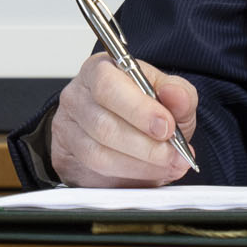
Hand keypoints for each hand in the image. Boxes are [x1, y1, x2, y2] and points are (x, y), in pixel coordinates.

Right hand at [45, 53, 200, 187]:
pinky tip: (150, 172)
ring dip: (140, 165)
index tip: (167, 127)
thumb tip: (176, 95)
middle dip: (145, 146)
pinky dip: (129, 176)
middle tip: (174, 155)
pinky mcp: (68, 157)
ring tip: (168, 165)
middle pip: (102, 125)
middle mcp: (77, 97)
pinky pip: (97, 173)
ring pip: (99, 154)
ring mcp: (69, 128)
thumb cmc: (142, 106)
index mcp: (99, 70)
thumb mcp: (167, 94)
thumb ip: (178, 94)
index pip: (108, 86)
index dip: (138, 109)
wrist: (125, 128)